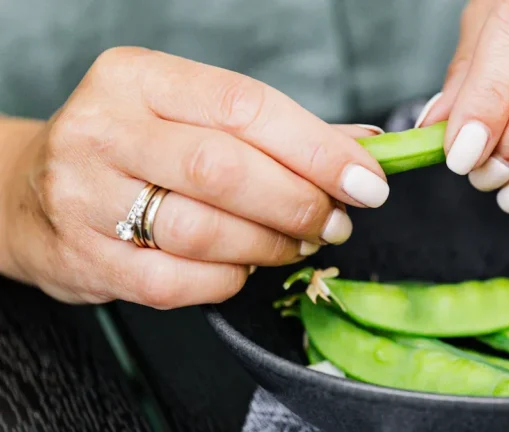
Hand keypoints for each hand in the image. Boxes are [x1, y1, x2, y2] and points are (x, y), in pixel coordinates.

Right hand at [1, 47, 389, 307]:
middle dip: (299, 202)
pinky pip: (178, 282)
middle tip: (336, 221)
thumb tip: (366, 144)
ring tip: (299, 242)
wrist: (29, 192)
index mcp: (138, 78)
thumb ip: (277, 130)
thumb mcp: (190, 115)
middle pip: (225, 170)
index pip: (245, 106)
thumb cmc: (131, 149)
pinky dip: (229, 279)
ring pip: (204, 231)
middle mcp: (103, 129)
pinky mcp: (83, 258)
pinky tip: (243, 267)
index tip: (366, 179)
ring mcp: (85, 196)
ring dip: (271, 245)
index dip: (317, 147)